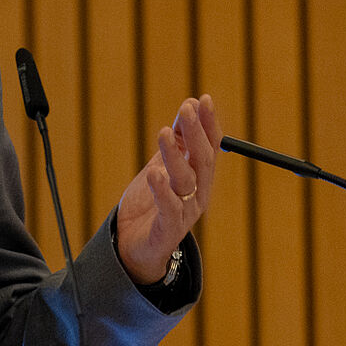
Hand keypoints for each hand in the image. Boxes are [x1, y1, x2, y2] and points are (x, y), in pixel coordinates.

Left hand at [116, 94, 220, 283]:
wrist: (135, 245)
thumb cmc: (151, 203)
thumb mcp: (162, 165)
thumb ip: (176, 141)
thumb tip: (188, 106)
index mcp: (199, 177)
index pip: (210, 146)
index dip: (208, 123)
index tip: (203, 99)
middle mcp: (198, 193)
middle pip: (201, 160)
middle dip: (196, 132)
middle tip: (186, 109)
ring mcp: (185, 212)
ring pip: (185, 180)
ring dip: (174, 155)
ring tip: (162, 133)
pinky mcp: (168, 230)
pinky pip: (169, 208)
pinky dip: (162, 191)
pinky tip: (153, 174)